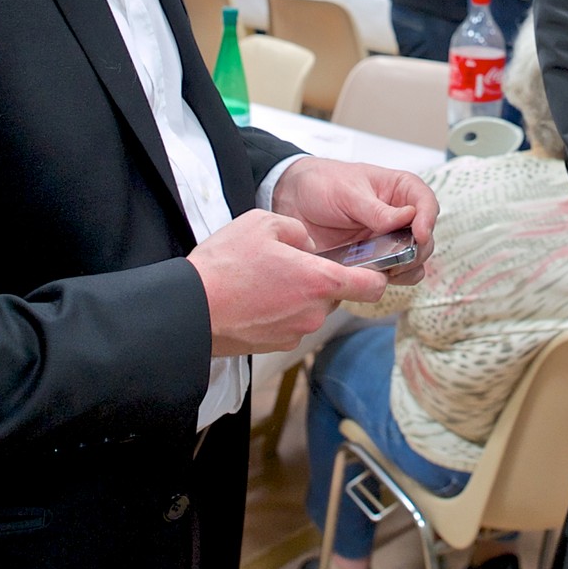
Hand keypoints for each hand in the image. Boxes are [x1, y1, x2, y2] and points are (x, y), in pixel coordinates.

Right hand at [187, 210, 390, 355]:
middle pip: (337, 295)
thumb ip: (298, 231)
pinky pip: (290, 323)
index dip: (377, 276)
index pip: (374, 286)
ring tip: (264, 279)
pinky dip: (280, 312)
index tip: (369, 267)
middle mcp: (314, 313)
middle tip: (289, 264)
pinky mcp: (276, 345)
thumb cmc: (225, 265)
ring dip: (298, 295)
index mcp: (319, 281)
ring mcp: (296, 333)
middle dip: (321, 280)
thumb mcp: (262, 223)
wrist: (190, 309)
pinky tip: (254, 298)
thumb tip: (308, 246)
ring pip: (311, 309)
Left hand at [270, 157, 437, 285]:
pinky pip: (391, 274)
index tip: (419, 234)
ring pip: (413, 260)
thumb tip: (407, 218)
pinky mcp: (373, 259)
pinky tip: (375, 277)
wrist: (291, 200)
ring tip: (390, 270)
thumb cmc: (322, 183)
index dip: (428, 219)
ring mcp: (387, 240)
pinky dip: (388, 279)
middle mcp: (399, 216)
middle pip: (425, 237)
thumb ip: (376, 209)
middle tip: (402, 258)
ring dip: (407, 268)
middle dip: (418, 250)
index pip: (426, 202)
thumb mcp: (347, 191)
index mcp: (398, 190)